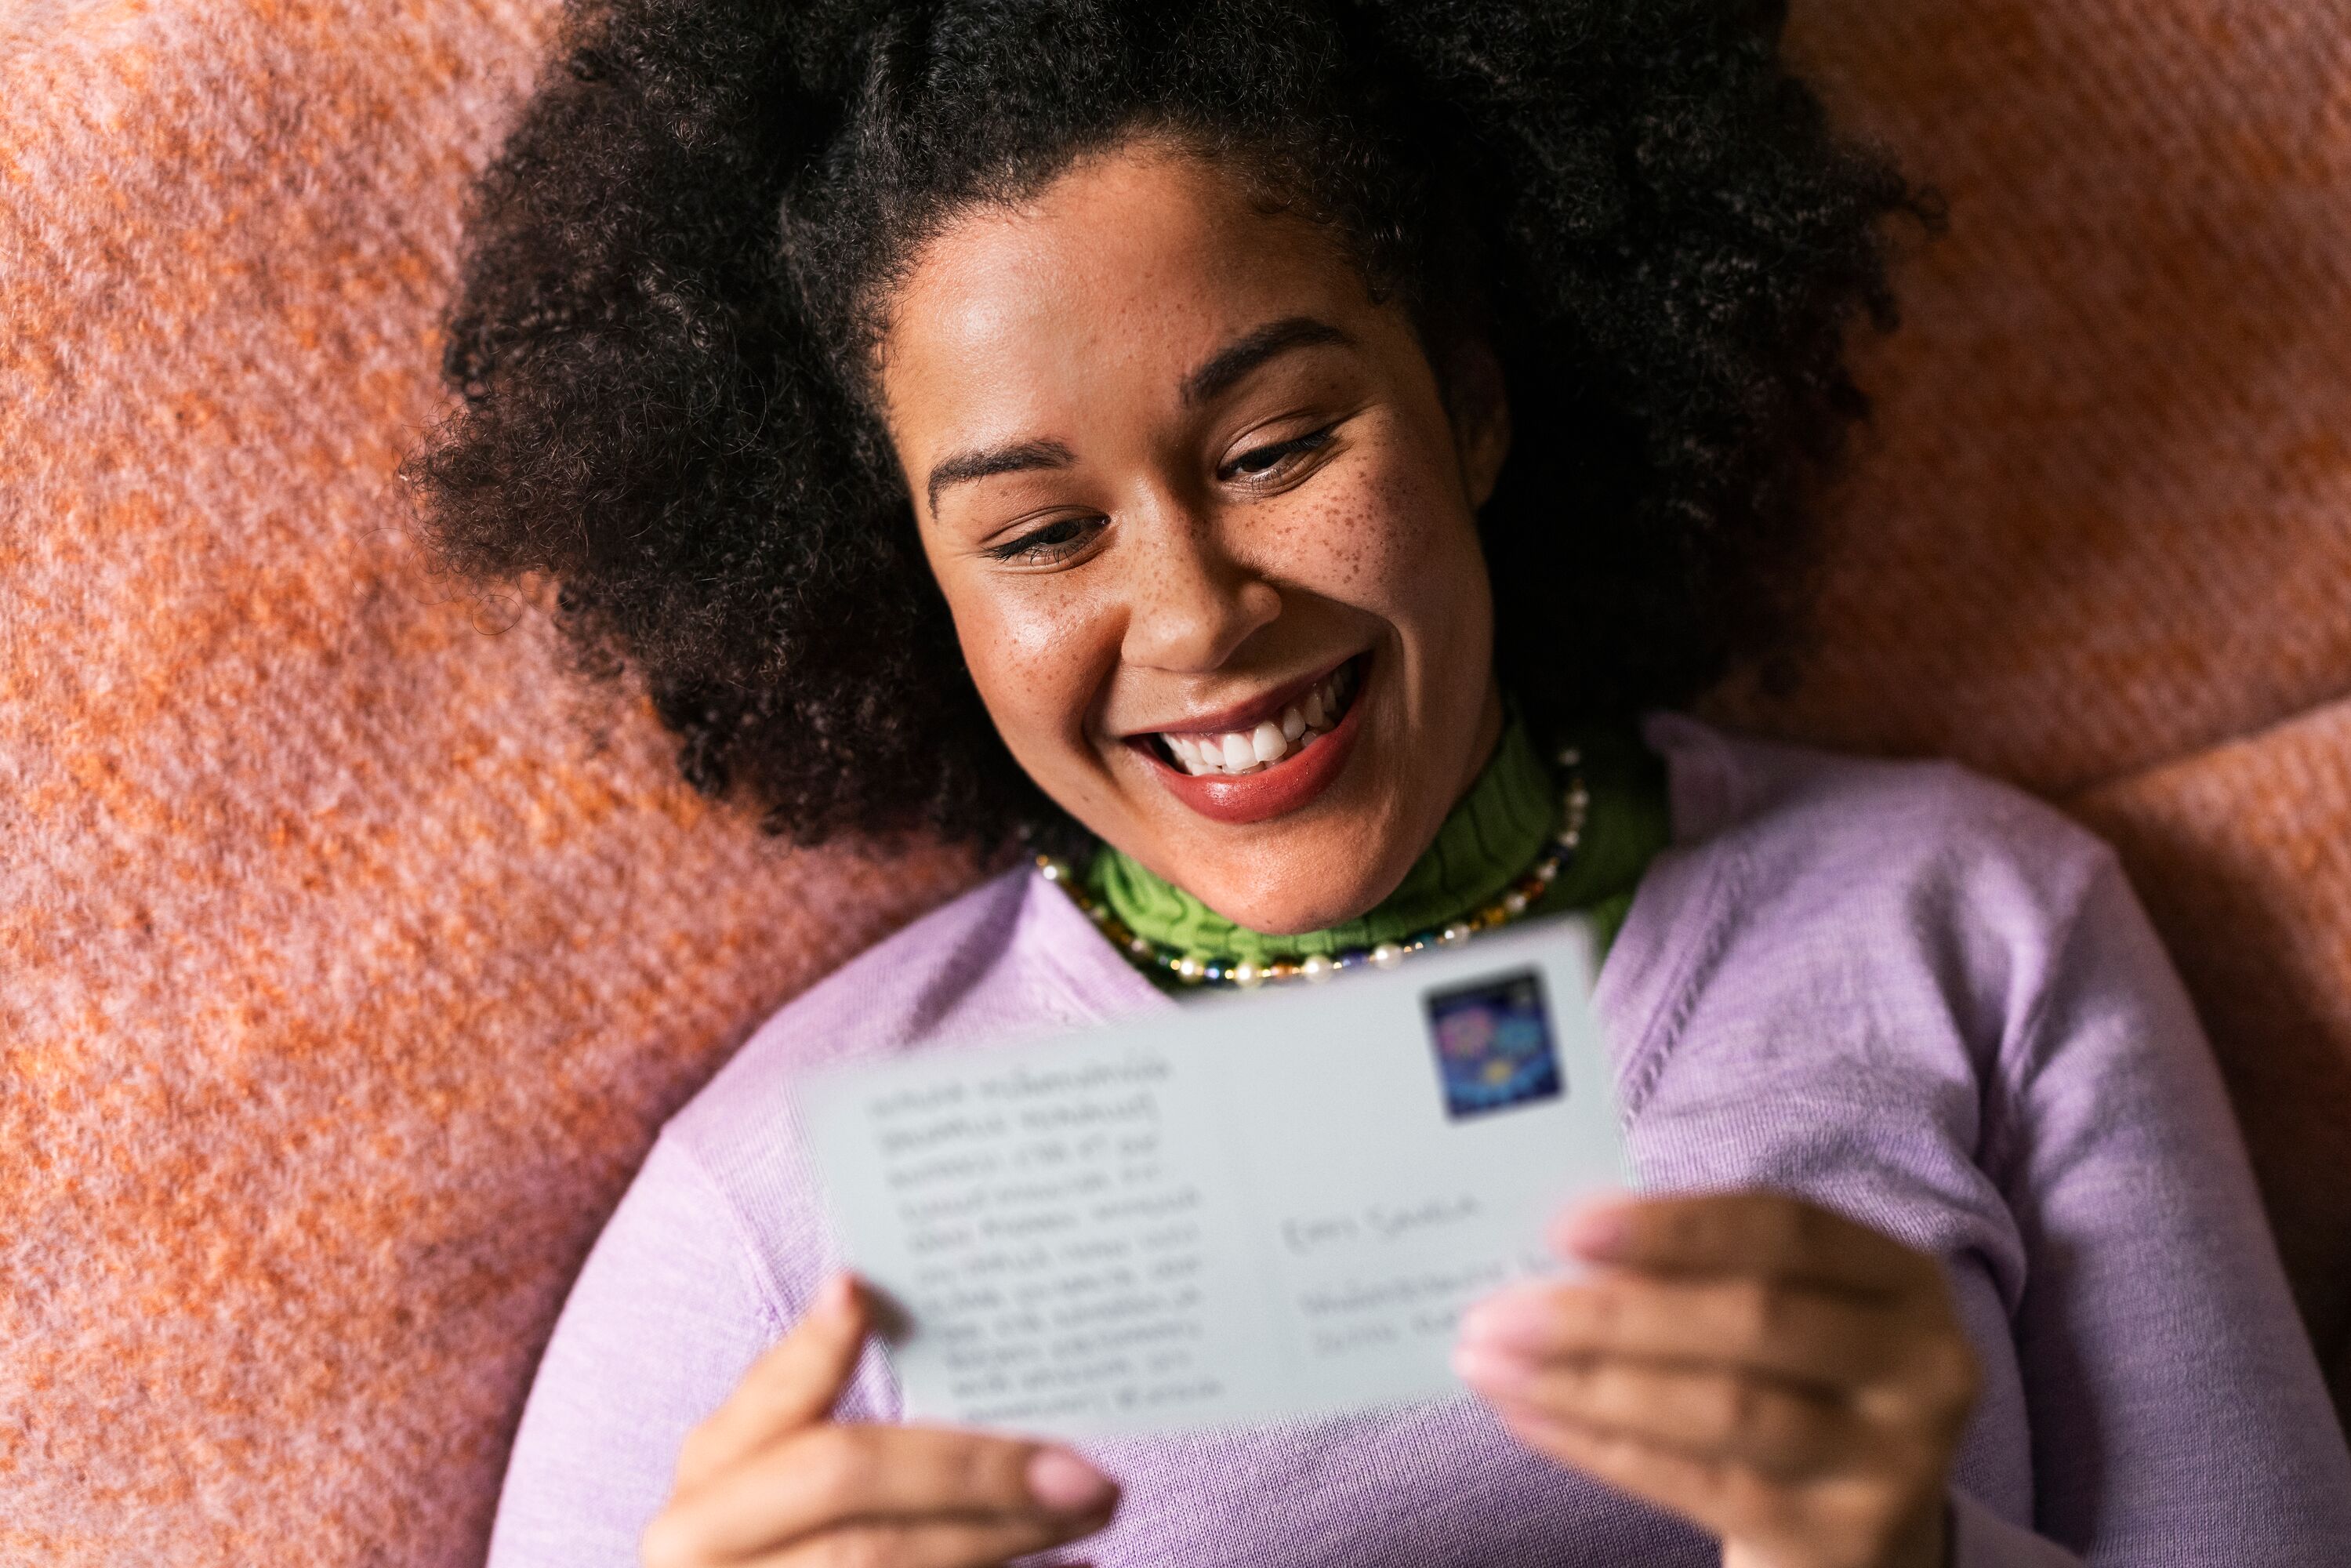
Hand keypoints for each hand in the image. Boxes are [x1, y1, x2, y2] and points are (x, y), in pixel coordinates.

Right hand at [641, 1274, 1119, 1567]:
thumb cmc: (793, 1530)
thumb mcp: (781, 1469)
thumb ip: (832, 1408)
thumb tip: (916, 1320)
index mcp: (713, 1469)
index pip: (772, 1399)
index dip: (813, 1349)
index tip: (858, 1290)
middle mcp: (711, 1538)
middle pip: (849, 1481)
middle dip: (976, 1468)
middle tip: (1085, 1470)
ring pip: (888, 1562)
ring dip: (1010, 1535)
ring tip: (1094, 1507)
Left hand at [1453, 1192, 1977, 1567]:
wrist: (1858, 1539)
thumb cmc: (1791, 1393)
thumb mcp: (1777, 1319)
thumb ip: (1696, 1275)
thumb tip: (1560, 1253)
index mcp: (1903, 1278)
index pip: (1786, 1226)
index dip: (1675, 1224)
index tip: (1566, 1227)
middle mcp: (1922, 1363)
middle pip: (1752, 1317)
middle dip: (1609, 1312)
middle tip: (1498, 1309)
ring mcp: (1895, 1460)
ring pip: (1722, 1407)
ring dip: (1586, 1381)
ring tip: (1491, 1361)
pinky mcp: (1845, 1538)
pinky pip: (1698, 1484)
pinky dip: (1597, 1445)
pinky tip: (1527, 1415)